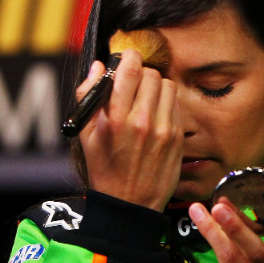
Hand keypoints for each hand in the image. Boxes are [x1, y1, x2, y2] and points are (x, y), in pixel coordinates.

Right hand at [77, 49, 181, 211]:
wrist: (130, 203)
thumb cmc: (104, 169)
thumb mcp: (86, 135)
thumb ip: (88, 95)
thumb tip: (99, 66)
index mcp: (116, 119)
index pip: (130, 69)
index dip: (129, 58)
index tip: (126, 60)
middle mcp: (142, 121)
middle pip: (151, 74)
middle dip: (140, 74)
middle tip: (132, 85)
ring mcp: (164, 129)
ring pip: (167, 85)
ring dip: (155, 87)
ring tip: (144, 100)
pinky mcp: (177, 137)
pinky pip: (176, 104)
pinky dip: (165, 104)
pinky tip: (154, 116)